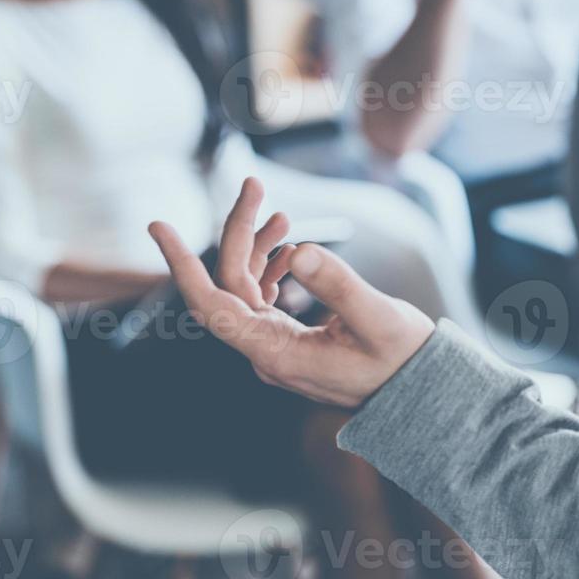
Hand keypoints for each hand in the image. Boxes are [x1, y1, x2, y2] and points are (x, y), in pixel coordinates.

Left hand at [148, 178, 434, 409]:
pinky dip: (270, 266)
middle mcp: (266, 352)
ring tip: (279, 213)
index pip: (212, 306)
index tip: (160, 227)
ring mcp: (276, 347)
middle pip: (230, 284)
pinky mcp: (289, 340)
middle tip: (254, 186)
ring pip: (245, 289)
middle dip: (238, 231)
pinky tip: (288, 247)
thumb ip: (338, 285)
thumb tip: (298, 251)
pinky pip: (262, 299)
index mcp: (277, 353)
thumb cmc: (402, 362)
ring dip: (256, 247)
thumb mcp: (378, 319)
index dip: (183, 265)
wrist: (419, 393)